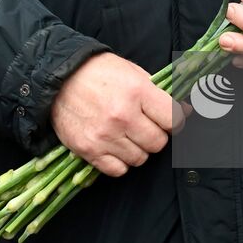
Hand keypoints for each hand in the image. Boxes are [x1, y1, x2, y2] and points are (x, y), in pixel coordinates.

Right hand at [50, 52, 175, 178]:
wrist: (58, 78)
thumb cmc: (99, 71)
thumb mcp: (132, 71)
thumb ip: (157, 93)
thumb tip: (184, 111)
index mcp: (137, 91)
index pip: (173, 120)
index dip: (174, 121)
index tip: (169, 120)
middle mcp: (123, 116)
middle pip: (158, 143)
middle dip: (156, 135)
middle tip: (145, 126)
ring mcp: (105, 136)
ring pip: (140, 159)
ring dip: (137, 149)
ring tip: (127, 134)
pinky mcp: (89, 150)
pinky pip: (118, 170)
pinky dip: (120, 162)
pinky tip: (115, 147)